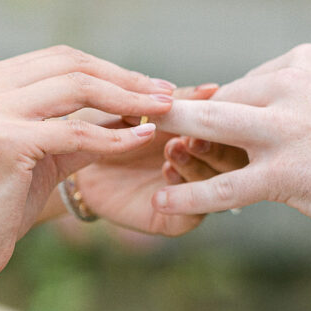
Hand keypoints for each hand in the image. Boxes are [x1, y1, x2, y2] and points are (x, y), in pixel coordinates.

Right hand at [0, 46, 176, 280]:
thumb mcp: (43, 152)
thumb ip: (81, 126)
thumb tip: (133, 109)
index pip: (61, 59)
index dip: (110, 68)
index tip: (151, 84)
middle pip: (72, 66)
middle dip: (126, 78)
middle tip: (168, 93)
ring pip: (78, 89)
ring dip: (128, 97)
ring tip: (165, 109)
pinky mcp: (4, 139)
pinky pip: (76, 131)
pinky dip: (115, 134)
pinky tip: (141, 138)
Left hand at [72, 85, 218, 236]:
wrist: (77, 158)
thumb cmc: (114, 124)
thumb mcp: (148, 110)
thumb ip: (179, 103)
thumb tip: (213, 89)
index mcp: (207, 137)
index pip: (233, 133)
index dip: (225, 121)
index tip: (209, 108)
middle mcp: (206, 167)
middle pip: (232, 162)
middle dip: (215, 147)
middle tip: (192, 137)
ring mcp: (195, 195)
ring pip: (217, 188)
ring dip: (197, 165)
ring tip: (172, 149)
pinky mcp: (177, 221)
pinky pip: (194, 215)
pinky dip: (185, 194)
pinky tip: (167, 173)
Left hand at [152, 43, 310, 251]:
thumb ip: (301, 94)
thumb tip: (266, 99)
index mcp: (302, 63)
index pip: (243, 84)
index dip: (219, 110)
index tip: (200, 129)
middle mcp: (290, 87)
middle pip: (220, 99)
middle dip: (183, 115)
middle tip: (146, 124)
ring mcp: (285, 129)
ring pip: (210, 128)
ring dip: (171, 138)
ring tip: (139, 147)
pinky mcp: (286, 173)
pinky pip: (225, 184)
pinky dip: (190, 194)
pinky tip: (163, 202)